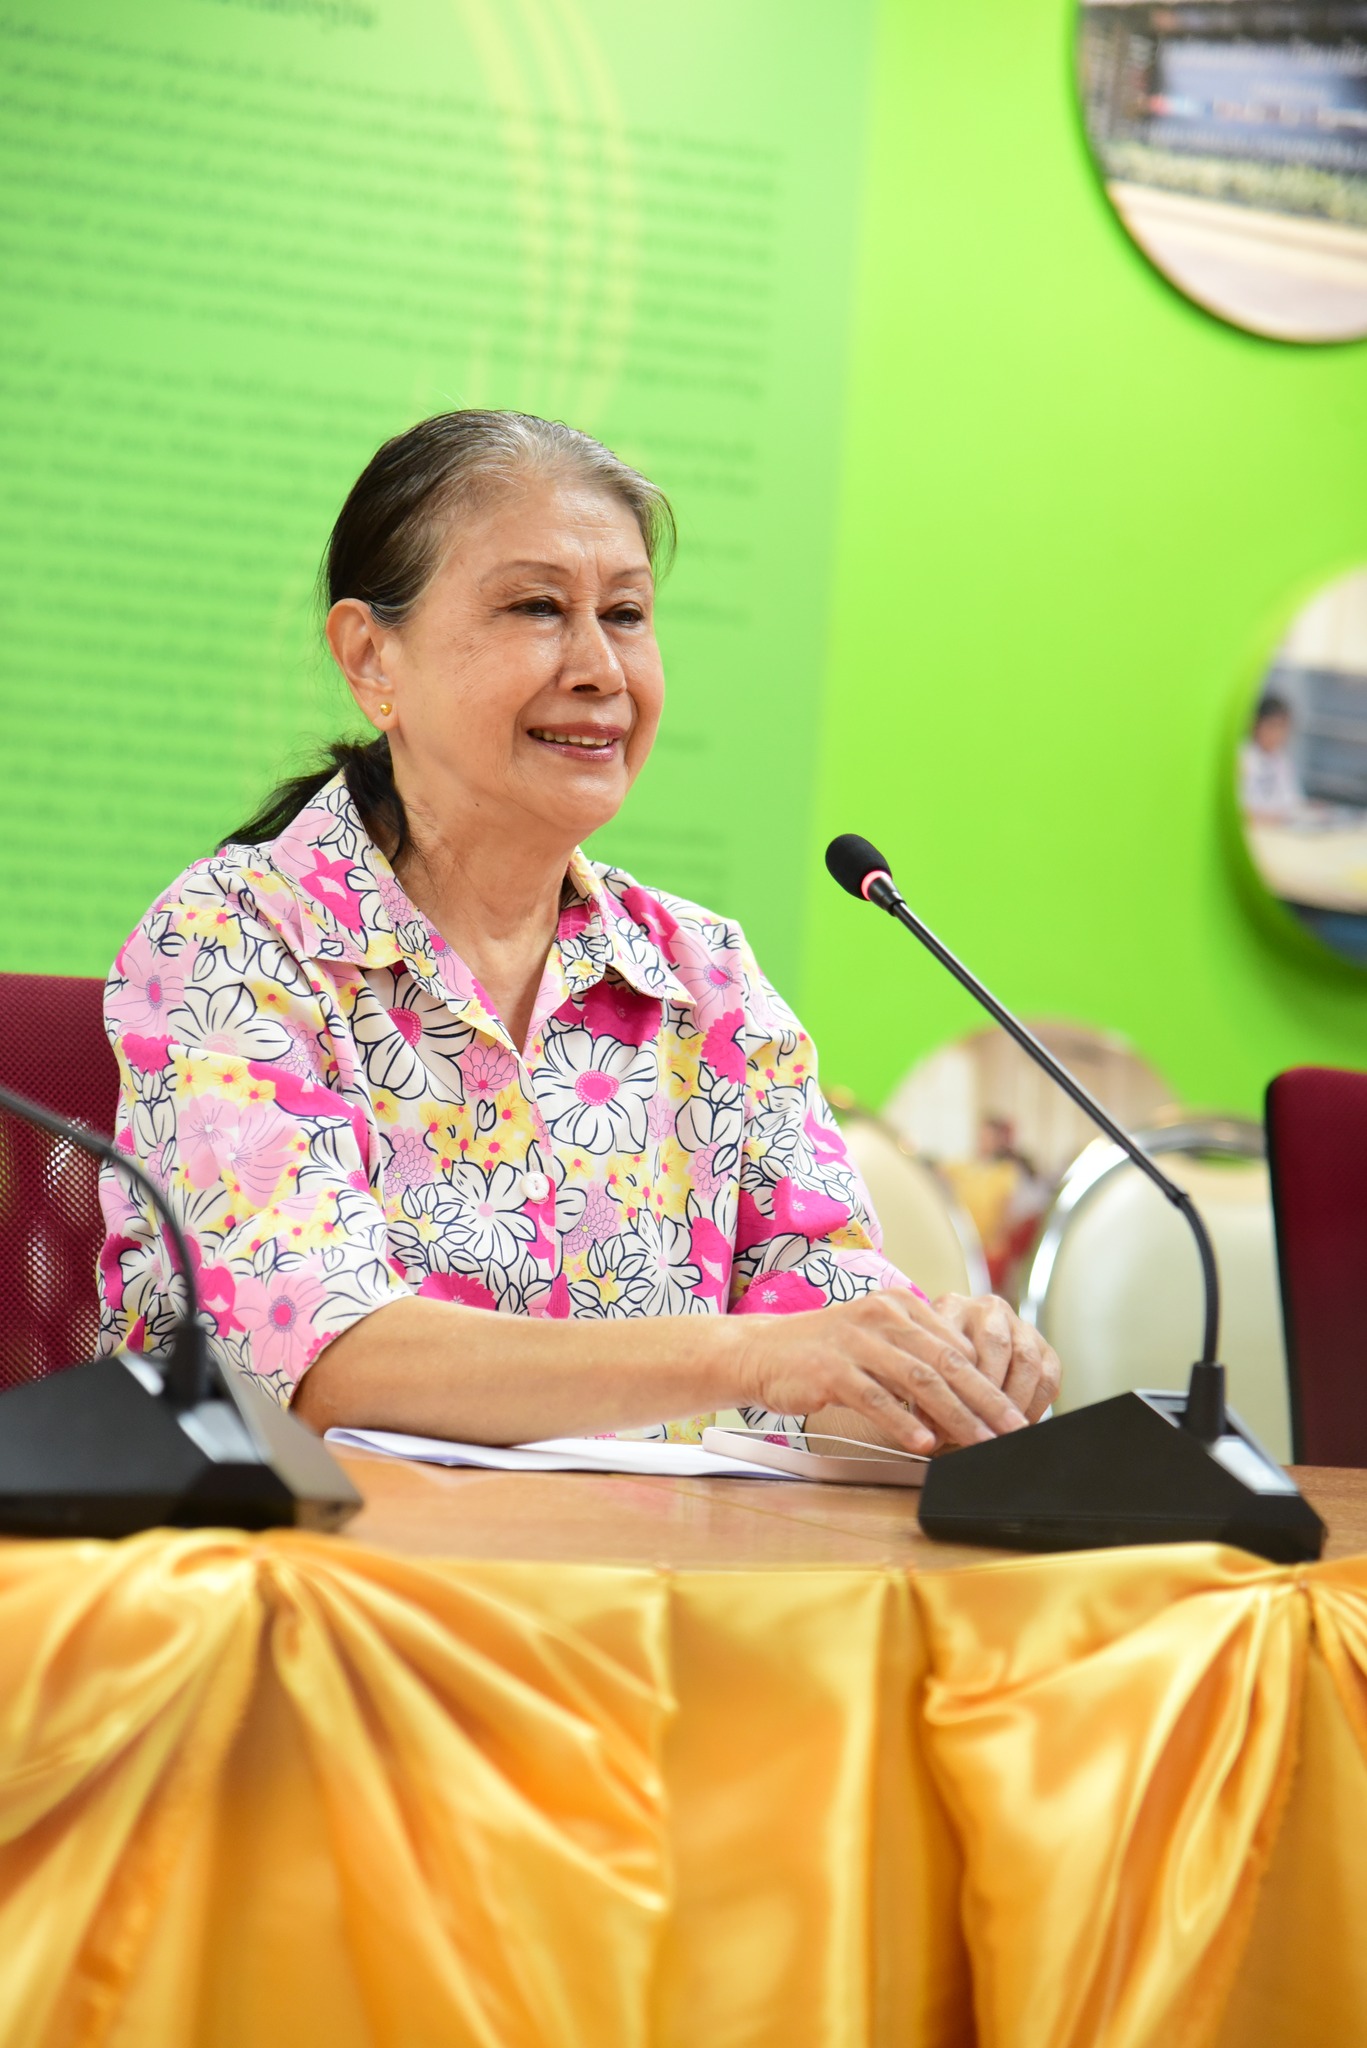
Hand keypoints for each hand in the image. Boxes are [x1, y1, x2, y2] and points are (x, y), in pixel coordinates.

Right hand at [735, 1287, 1052, 1457]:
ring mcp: (856, 1341)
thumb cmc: (827, 1352)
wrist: (763, 1352)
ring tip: (981, 1442)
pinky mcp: (831, 1369)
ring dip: (956, 1416)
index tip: (1012, 1413)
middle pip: (947, 1362)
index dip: (990, 1382)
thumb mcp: (878, 1341)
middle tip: (1013, 1430)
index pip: (958, 1345)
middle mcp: (882, 1316)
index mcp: (900, 1305)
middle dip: (986, 1401)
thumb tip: (972, 1389)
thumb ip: (919, 1355)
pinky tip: (925, 1444)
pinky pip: (877, 1398)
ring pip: (919, 1380)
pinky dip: (904, 1422)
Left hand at [928, 1293, 1059, 1434]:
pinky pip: (1048, 1376)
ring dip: (1016, 1400)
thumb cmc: (933, 1366)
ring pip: (1026, 1361)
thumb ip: (922, 1396)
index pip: (957, 1343)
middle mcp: (988, 1309)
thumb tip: (931, 1434)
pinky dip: (1036, 1404)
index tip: (952, 1423)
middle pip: (995, 1346)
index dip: (956, 1387)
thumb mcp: (921, 1372)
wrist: (960, 1352)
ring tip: (1004, 1430)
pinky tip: (1021, 1423)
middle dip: (990, 1394)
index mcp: (951, 1307)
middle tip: (984, 1428)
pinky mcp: (1043, 1346)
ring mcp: (1019, 1325)